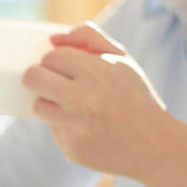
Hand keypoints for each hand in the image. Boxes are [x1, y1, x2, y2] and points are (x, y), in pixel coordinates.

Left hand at [22, 23, 184, 179]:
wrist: (154, 144)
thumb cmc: (134, 97)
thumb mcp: (121, 60)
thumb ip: (89, 37)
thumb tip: (53, 38)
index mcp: (95, 71)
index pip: (51, 57)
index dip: (55, 61)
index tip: (62, 67)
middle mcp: (82, 98)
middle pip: (32, 77)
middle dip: (38, 77)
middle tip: (50, 82)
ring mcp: (74, 126)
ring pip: (38, 106)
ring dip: (49, 104)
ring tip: (71, 106)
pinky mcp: (71, 148)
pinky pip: (53, 131)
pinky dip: (64, 127)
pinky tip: (85, 128)